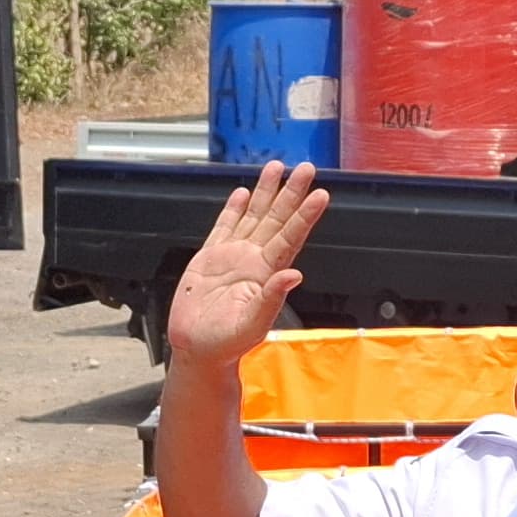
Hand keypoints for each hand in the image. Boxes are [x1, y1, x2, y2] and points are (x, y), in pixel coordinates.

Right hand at [168, 161, 328, 367]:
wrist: (197, 348)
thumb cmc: (226, 344)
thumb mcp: (251, 325)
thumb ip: (271, 300)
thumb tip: (292, 276)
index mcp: (265, 274)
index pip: (290, 238)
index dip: (305, 216)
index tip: (319, 195)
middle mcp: (253, 260)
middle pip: (276, 219)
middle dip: (291, 193)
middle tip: (305, 168)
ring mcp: (232, 256)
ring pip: (253, 216)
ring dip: (265, 192)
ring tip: (275, 168)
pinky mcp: (210, 258)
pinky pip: (225, 227)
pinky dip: (233, 210)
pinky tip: (242, 194)